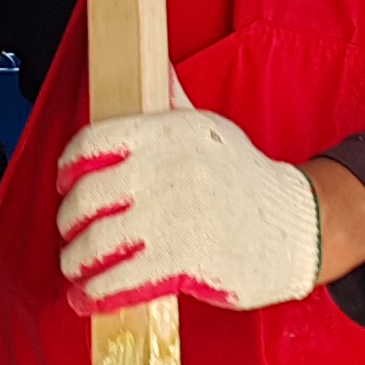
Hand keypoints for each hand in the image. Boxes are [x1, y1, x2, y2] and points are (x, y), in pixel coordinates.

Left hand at [53, 103, 319, 314]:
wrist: (300, 226)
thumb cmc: (248, 179)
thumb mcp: (213, 130)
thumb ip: (174, 104)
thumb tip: (156, 68)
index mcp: (171, 133)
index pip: (93, 142)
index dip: (68, 167)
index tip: (64, 184)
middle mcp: (170, 171)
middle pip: (87, 197)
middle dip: (69, 222)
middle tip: (71, 234)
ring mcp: (176, 217)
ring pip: (98, 244)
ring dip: (77, 262)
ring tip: (76, 269)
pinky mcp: (186, 261)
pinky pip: (124, 280)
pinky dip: (98, 292)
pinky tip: (91, 296)